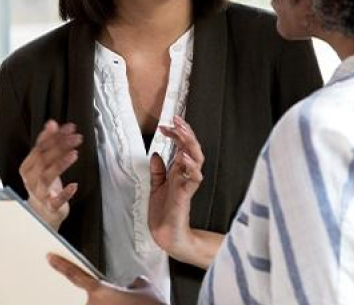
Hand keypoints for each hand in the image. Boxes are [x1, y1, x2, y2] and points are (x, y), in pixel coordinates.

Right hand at [19, 120, 81, 230]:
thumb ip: (48, 143)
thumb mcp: (44, 163)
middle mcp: (31, 179)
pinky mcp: (50, 207)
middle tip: (75, 137)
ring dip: (60, 164)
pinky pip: (55, 201)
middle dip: (60, 146)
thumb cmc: (43, 185)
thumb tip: (52, 123)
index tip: (68, 127)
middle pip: (43, 160)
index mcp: (28, 167)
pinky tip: (73, 186)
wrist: (41, 213)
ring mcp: (39, 193)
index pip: (39, 148)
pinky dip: (64, 194)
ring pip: (46, 177)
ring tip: (74, 153)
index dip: (53, 136)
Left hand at [47, 254, 165, 304]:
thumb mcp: (146, 289)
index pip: (76, 275)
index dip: (61, 266)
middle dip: (99, 299)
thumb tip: (135, 282)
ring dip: (106, 302)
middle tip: (116, 297)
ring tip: (123, 300)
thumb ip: (137, 282)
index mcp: (100, 292)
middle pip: (86, 299)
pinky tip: (121, 303)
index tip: (50, 258)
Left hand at [148, 116, 203, 263]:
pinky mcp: (186, 194)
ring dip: (190, 144)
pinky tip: (183, 157)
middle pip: (192, 148)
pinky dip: (190, 167)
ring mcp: (187, 183)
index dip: (175, 134)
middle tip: (176, 119)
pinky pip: (194, 178)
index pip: (181, 146)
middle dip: (186, 132)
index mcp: (178, 170)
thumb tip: (156, 153)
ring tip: (182, 132)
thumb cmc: (163, 211)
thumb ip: (158, 170)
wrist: (165, 234)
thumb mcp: (156, 186)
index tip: (164, 125)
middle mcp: (185, 174)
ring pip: (197, 159)